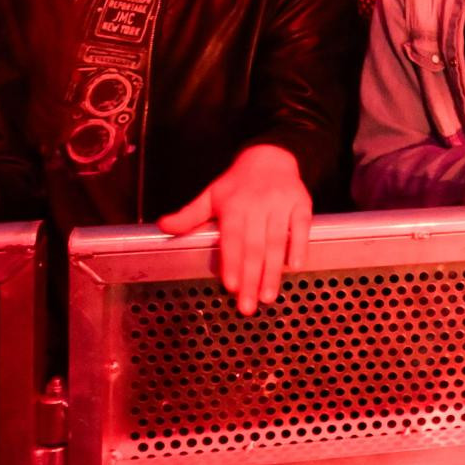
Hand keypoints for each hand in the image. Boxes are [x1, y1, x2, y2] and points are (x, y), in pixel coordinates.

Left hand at [158, 144, 310, 316]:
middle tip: (248, 306)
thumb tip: (163, 226)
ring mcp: (281, 204)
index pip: (232, 239)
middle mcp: (258, 205)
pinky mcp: (301, 203)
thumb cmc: (237, 184)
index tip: (231, 286)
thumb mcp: (211, 195)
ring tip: (269, 296)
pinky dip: (300, 246)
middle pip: (255, 247)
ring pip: (277, 241)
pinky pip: (301, 226)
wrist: (271, 157)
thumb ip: (189, 215)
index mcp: (233, 206)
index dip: (232, 263)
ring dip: (273, 271)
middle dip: (252, 278)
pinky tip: (296, 266)